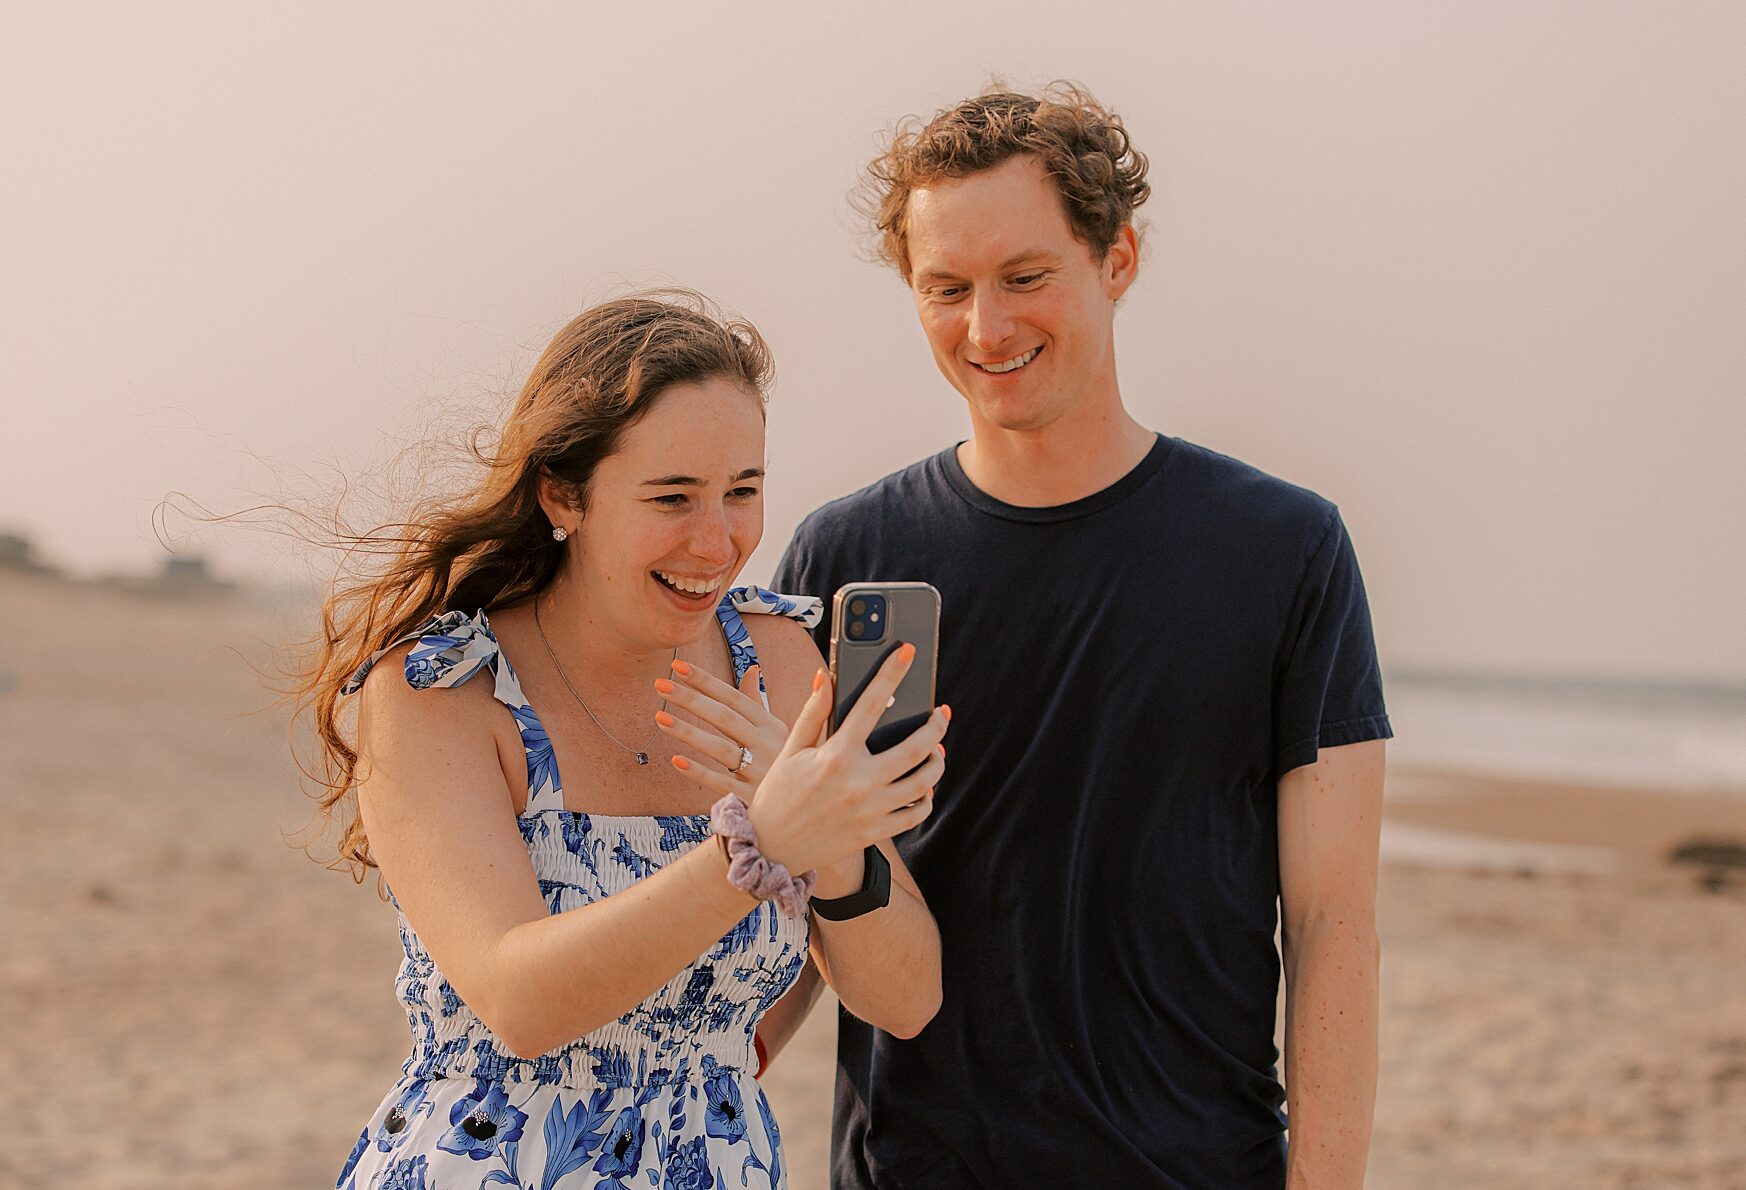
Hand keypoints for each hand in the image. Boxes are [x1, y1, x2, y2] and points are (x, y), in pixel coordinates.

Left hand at [654, 662, 787, 790]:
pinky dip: (699, 772)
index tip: (677, 666)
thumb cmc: (781, 763)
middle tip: (660, 684)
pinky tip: (676, 761)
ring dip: (689, 732)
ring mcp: (760, 771)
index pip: (734, 698)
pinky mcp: (751, 797)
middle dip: (691, 699)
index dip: (706, 681)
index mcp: (770, 726)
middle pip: (724, 718)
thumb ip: (757, 701)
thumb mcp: (776, 731)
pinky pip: (721, 782)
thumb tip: (752, 669)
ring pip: (721, 749)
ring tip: (660, 718)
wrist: (807, 806)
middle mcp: (767, 745)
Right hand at [741, 644, 948, 875]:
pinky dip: (926, 798)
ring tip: (937, 749)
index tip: (907, 652)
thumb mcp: (792, 750)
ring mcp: (870, 810)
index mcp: (835, 756)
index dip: (890, 673)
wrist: (771, 848)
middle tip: (942, 713)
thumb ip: (813, 712)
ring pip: (924, 782)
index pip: (870, 705)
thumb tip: (824, 676)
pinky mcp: (875, 832)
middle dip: (936, 725)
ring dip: (937, 762)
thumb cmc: (780, 794)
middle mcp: (858, 782)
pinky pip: (915, 814)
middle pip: (915, 748)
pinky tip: (924, 785)